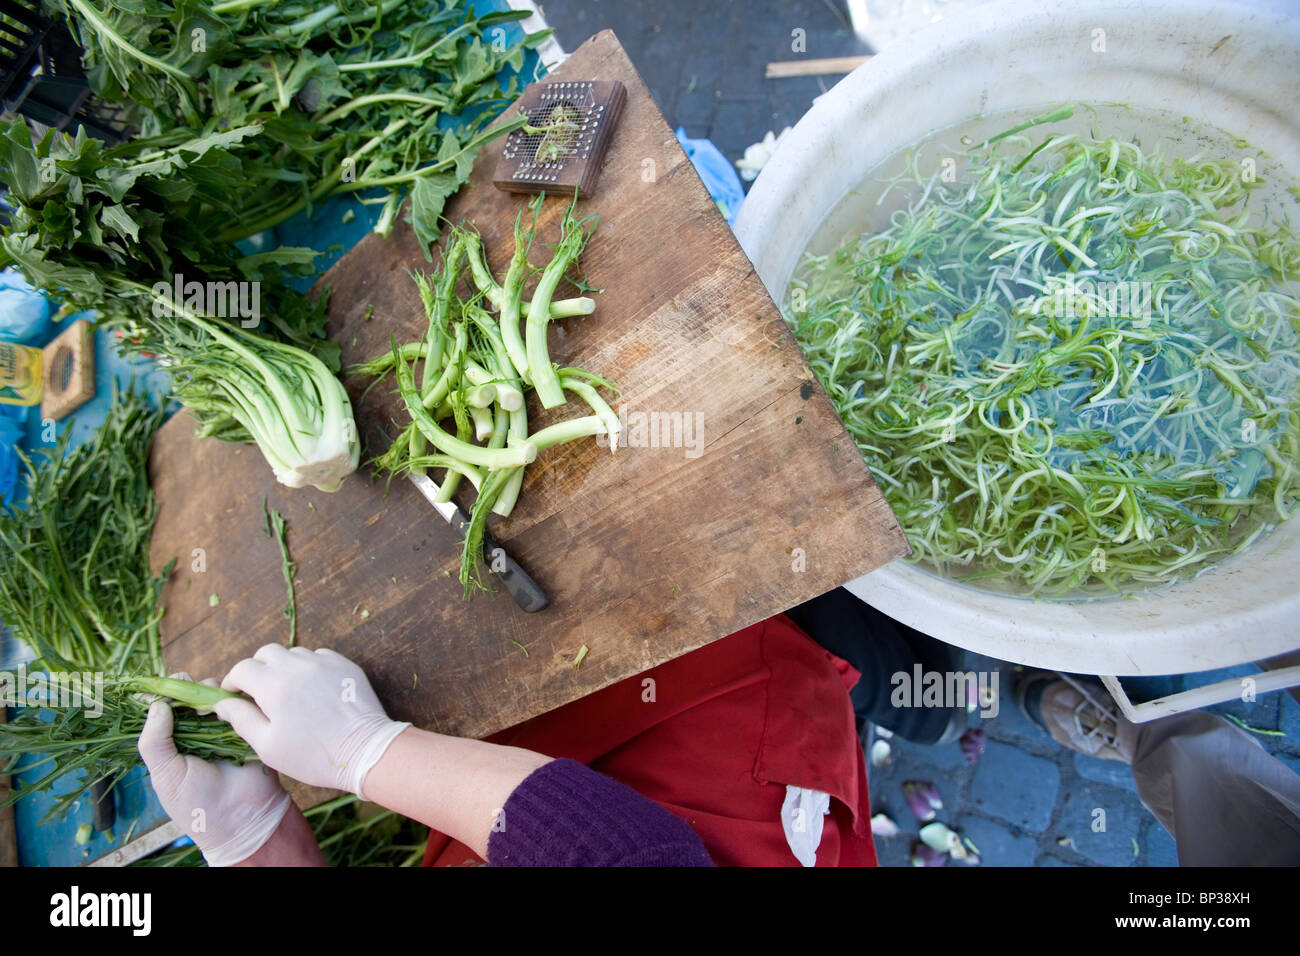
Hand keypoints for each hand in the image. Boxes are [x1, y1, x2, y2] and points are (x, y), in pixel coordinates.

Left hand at [138, 683, 290, 867]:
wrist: (241, 817)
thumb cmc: (196, 802)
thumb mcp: (165, 773)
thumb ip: (154, 741)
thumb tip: (157, 705)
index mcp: (171, 741)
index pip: (162, 708)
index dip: (160, 694)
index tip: (160, 688)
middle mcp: (195, 730)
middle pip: (188, 694)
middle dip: (187, 690)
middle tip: (190, 704)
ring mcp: (221, 725)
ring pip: (213, 694)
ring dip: (209, 695)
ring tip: (209, 713)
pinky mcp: (246, 724)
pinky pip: (239, 702)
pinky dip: (233, 699)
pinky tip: (229, 710)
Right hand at [215, 645, 409, 797]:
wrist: (365, 751)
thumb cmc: (312, 756)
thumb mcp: (268, 746)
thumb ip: (241, 719)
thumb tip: (222, 703)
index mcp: (273, 686)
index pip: (242, 669)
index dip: (232, 681)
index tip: (233, 695)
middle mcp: (297, 666)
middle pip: (266, 653)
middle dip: (256, 668)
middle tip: (258, 691)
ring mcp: (323, 662)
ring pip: (293, 653)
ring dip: (283, 667)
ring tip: (287, 693)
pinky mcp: (344, 665)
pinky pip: (318, 656)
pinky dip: (308, 668)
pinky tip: (311, 690)